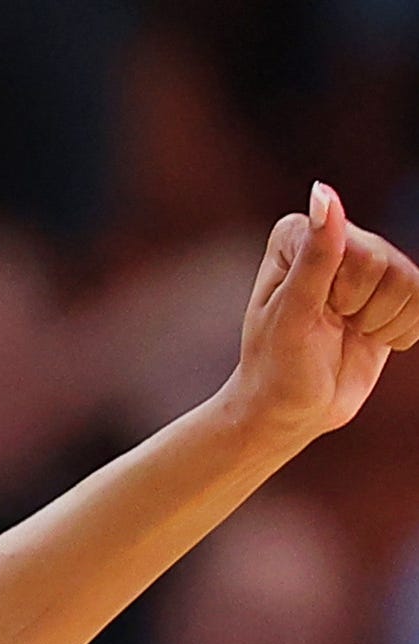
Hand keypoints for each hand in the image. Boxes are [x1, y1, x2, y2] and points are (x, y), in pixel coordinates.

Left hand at [224, 186, 418, 449]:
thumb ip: (315, 255)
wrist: (290, 411)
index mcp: (299, 234)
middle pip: (386, 264)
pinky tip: (368, 338)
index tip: (307, 313)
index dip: (341, 293)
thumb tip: (323, 192)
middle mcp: (335, 238)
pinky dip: (399, 331)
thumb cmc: (278, 367)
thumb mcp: (291, 314)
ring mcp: (366, 263)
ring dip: (379, 322)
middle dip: (359, 309)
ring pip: (409, 282)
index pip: (359, 250)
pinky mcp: (391, 290)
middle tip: (327, 328)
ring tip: (345, 333)